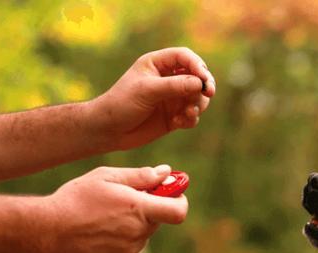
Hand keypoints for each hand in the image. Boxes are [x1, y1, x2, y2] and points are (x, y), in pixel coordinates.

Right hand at [40, 165, 187, 252]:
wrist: (47, 231)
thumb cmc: (75, 199)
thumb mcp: (107, 177)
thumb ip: (141, 176)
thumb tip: (167, 172)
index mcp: (139, 210)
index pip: (178, 211)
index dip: (179, 201)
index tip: (172, 193)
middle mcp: (138, 234)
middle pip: (157, 221)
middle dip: (148, 210)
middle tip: (124, 201)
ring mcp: (130, 252)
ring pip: (142, 235)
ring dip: (132, 226)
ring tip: (103, 219)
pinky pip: (130, 249)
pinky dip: (121, 241)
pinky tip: (98, 233)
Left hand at [91, 47, 215, 150]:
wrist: (109, 130)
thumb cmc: (122, 104)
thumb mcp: (148, 90)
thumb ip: (175, 86)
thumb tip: (200, 83)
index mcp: (158, 64)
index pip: (185, 57)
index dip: (198, 66)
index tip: (204, 80)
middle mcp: (168, 79)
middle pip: (197, 77)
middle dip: (204, 86)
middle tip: (208, 94)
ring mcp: (172, 98)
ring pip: (198, 97)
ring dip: (197, 105)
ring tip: (187, 114)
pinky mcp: (174, 116)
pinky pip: (192, 115)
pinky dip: (190, 119)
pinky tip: (177, 123)